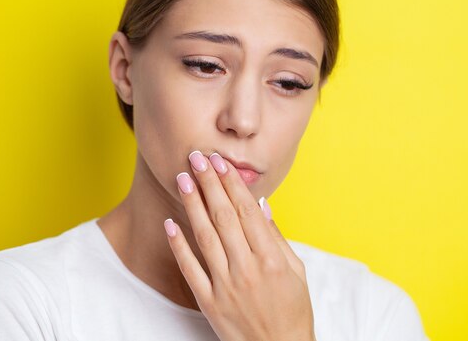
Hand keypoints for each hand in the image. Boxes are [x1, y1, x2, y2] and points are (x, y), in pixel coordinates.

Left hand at [163, 150, 315, 340]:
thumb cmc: (293, 309)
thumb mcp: (297, 271)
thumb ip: (277, 237)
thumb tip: (260, 204)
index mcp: (271, 258)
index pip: (246, 210)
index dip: (231, 183)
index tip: (220, 162)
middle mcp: (248, 268)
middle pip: (224, 217)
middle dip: (209, 183)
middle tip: (197, 157)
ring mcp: (226, 286)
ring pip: (205, 236)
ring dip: (193, 205)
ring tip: (183, 179)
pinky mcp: (209, 303)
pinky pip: (190, 269)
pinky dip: (179, 246)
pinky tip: (170, 223)